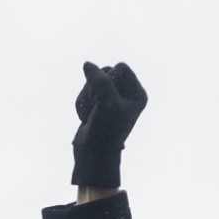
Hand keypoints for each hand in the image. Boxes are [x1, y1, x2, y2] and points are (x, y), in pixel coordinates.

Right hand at [71, 61, 146, 187]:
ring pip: (91, 82)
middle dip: (94, 89)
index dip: (109, 79)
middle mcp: (126, 95)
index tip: (107, 99)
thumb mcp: (106, 103)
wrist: (93, 154)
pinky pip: (84, 92)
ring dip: (86, 98)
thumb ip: (99, 80)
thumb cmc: (105, 131)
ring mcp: (110, 99)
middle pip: (104, 72)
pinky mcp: (97, 105)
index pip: (121, 67)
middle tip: (96, 108)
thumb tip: (87, 64)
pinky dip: (81, 104)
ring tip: (90, 115)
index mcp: (137, 94)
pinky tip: (85, 118)